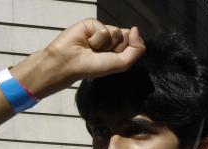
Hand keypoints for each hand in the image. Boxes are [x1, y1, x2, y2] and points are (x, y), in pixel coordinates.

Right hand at [20, 20, 145, 96]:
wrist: (70, 62)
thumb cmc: (94, 66)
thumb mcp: (122, 63)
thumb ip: (137, 49)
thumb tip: (135, 28)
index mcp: (120, 49)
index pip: (135, 42)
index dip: (127, 50)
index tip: (113, 57)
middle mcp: (112, 39)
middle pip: (127, 36)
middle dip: (117, 47)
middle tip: (102, 53)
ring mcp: (102, 30)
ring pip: (116, 31)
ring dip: (106, 44)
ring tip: (93, 48)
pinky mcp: (92, 23)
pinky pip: (103, 28)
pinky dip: (97, 38)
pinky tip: (87, 41)